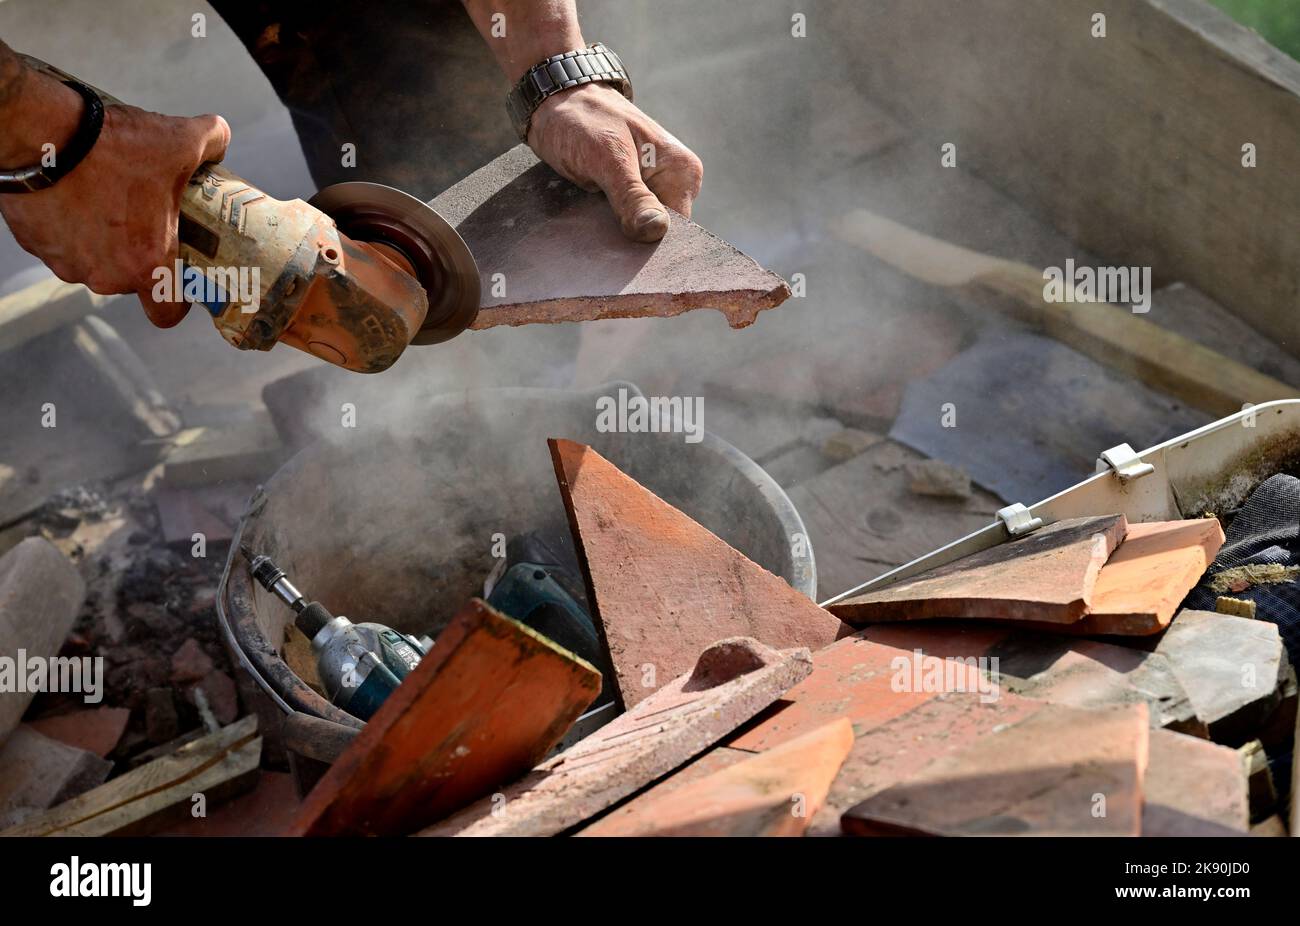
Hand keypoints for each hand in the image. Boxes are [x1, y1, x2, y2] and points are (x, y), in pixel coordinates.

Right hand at [0, 66, 228, 326]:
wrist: (39, 133)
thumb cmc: (111, 147)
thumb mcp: (178, 140)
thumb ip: (211, 141)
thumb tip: (219, 137)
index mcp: (147, 264)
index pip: (167, 312)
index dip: (176, 299)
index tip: (178, 278)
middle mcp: (105, 275)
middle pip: (129, 279)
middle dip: (137, 253)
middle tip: (142, 218)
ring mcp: (66, 262)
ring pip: (92, 262)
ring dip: (101, 240)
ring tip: (106, 199)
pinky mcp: (35, 245)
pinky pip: (59, 244)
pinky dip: (68, 226)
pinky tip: (75, 194)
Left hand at [527, 83, 702, 242]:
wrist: (554, 101)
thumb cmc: (582, 119)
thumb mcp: (607, 157)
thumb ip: (632, 196)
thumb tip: (655, 230)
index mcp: (682, 172)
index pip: (678, 229)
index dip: (652, 244)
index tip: (625, 249)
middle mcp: (672, 182)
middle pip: (659, 232)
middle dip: (633, 240)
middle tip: (603, 236)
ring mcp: (651, 189)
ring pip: (639, 230)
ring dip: (616, 235)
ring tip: (593, 226)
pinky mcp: (628, 194)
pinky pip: (623, 221)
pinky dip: (606, 227)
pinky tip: (590, 223)